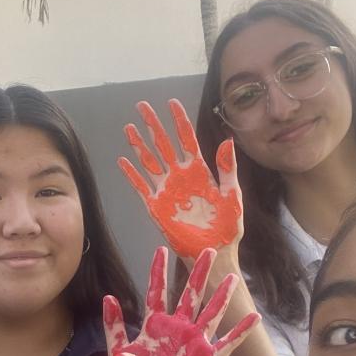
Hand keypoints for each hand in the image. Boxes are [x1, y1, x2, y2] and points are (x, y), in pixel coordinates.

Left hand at [104, 247, 258, 355]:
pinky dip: (241, 331)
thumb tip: (108, 296)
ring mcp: (195, 343)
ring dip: (222, 296)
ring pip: (211, 313)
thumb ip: (114, 326)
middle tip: (206, 250)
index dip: (159, 272)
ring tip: (232, 277)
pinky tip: (255, 318)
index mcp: (155, 326)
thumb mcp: (119, 352)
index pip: (157, 293)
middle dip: (198, 273)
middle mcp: (178, 330)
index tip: (161, 250)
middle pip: (190, 295)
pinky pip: (227, 343)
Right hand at [119, 99, 242, 261]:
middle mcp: (180, 176)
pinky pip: (141, 186)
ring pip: (150, 161)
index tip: (171, 103)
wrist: (213, 252)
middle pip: (164, 144)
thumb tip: (227, 141)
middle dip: (153, 125)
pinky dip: (132, 174)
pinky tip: (122, 161)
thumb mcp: (232, 196)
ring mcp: (167, 190)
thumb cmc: (227, 226)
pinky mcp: (156, 206)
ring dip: (139, 144)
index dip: (179, 121)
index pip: (187, 139)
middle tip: (142, 106)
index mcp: (200, 171)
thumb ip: (227, 169)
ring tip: (129, 127)